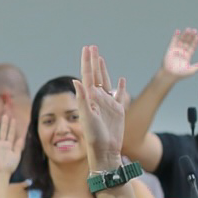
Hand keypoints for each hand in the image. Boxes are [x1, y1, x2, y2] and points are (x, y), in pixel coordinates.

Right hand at [0, 114, 23, 175]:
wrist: (1, 172)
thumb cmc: (9, 166)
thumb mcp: (16, 156)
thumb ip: (18, 147)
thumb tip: (21, 138)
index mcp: (9, 145)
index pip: (11, 134)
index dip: (12, 127)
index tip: (13, 119)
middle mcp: (2, 144)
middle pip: (3, 131)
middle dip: (4, 124)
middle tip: (5, 115)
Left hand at [75, 45, 127, 169]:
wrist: (105, 150)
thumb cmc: (94, 136)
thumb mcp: (87, 117)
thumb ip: (82, 99)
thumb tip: (76, 80)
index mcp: (88, 98)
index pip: (87, 75)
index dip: (87, 62)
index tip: (87, 48)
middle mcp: (97, 99)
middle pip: (95, 76)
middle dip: (93, 61)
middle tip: (92, 47)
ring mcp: (108, 104)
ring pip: (105, 82)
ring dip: (103, 70)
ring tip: (100, 58)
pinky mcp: (118, 110)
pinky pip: (120, 95)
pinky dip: (121, 87)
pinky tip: (121, 79)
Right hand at [160, 28, 197, 79]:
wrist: (169, 75)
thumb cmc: (180, 74)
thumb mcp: (190, 71)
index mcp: (187, 56)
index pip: (192, 47)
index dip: (195, 42)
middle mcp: (182, 52)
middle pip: (187, 42)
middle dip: (191, 36)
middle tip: (194, 30)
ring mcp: (176, 50)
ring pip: (181, 41)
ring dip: (184, 35)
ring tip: (188, 29)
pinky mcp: (170, 50)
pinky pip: (173, 41)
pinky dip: (175, 36)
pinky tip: (178, 31)